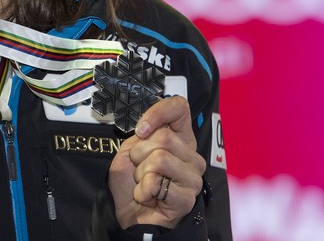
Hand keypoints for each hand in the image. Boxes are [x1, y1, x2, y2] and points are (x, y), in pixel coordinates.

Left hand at [108, 96, 205, 228]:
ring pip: (160, 158)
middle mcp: (191, 155)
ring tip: (144, 183)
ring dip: (140, 174)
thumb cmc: (131, 183)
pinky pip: (156, 182)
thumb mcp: (131, 150)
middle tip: (139, 169)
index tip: (141, 129)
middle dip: (139, 154)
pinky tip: (148, 197)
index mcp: (180, 138)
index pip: (179, 108)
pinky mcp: (188, 198)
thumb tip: (148, 125)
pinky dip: (142, 190)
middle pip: (164, 137)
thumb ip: (142, 134)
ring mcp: (193, 177)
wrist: (130, 215)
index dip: (158, 113)